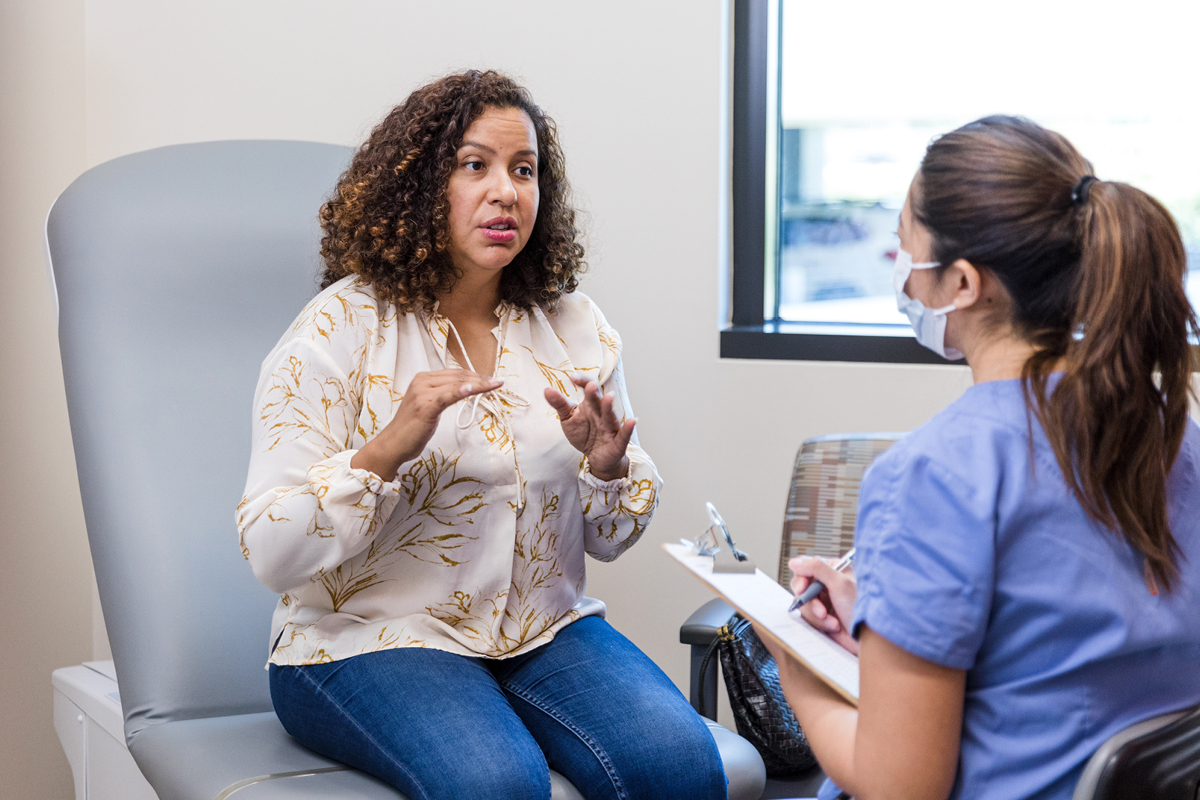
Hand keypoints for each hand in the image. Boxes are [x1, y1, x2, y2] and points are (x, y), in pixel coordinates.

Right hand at [351, 369, 501, 480]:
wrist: (393, 445)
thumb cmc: (412, 429)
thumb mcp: (430, 407)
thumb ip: (444, 396)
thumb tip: (465, 390)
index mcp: (423, 379)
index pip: (455, 373)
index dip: (475, 375)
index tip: (491, 380)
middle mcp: (422, 381)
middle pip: (458, 376)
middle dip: (480, 378)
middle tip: (498, 382)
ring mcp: (423, 393)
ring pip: (456, 384)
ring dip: (478, 384)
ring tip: (494, 384)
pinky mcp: (425, 406)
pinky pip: (446, 395)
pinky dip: (460, 391)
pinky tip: (472, 389)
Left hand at [543, 375, 634, 481]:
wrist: (596, 457)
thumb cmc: (584, 434)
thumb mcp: (568, 419)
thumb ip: (560, 404)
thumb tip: (546, 390)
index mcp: (591, 405)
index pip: (589, 389)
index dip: (583, 382)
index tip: (572, 378)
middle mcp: (601, 414)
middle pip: (598, 402)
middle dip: (595, 394)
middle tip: (590, 386)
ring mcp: (610, 428)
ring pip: (610, 416)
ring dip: (609, 407)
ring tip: (609, 398)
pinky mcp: (617, 443)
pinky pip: (624, 435)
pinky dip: (628, 429)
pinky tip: (632, 421)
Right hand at [790, 556, 858, 654]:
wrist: (866, 638)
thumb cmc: (860, 609)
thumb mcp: (839, 584)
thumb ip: (817, 568)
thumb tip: (795, 562)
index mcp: (833, 570)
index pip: (806, 566)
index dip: (801, 578)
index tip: (802, 589)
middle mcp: (826, 584)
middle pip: (801, 585)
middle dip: (810, 601)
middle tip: (821, 610)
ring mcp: (823, 600)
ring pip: (803, 603)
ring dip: (816, 614)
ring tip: (832, 621)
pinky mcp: (819, 615)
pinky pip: (807, 616)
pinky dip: (819, 622)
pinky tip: (833, 626)